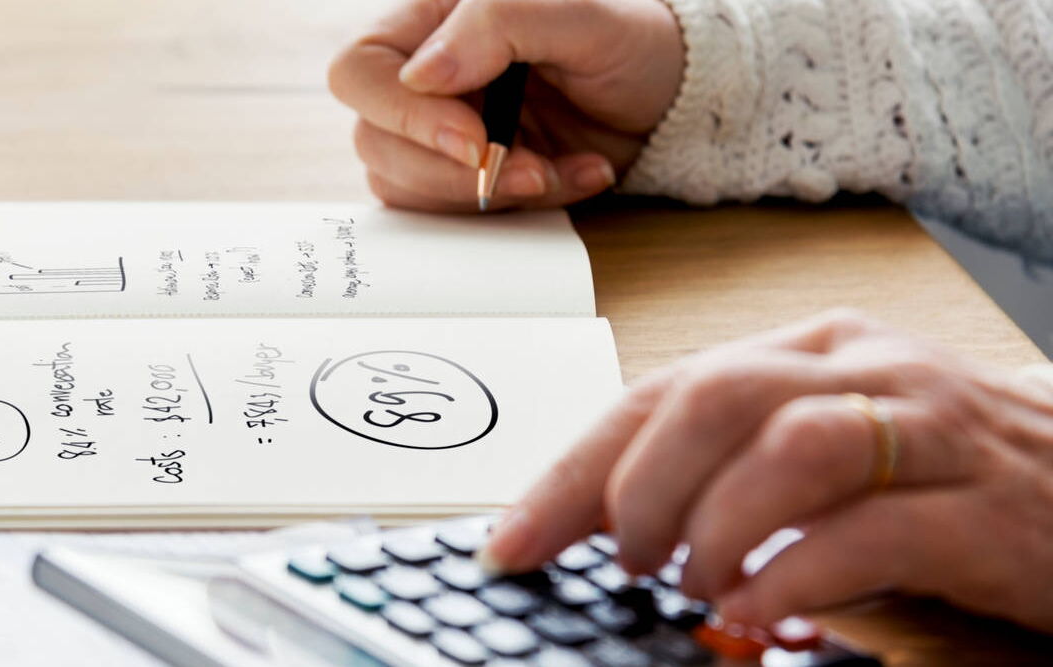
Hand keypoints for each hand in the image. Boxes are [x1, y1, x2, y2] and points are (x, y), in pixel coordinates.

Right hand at [328, 0, 684, 211]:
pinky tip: (568, 177)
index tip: (473, 139)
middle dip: (452, 172)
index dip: (402, 114)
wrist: (671, 93)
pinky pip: (456, 215)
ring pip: (407, 187)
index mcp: (430, 24)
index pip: (359, 71)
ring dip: (488, 195)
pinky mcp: (467, 180)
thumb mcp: (575, 12)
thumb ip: (496, 24)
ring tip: (556, 170)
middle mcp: (425, 81)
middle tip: (527, 169)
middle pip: (375, 142)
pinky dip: (517, 210)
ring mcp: (440, 135)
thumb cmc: (628, 38)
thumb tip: (420, 75)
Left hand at [479, 309, 1052, 631]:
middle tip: (626, 563)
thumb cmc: (943, 468)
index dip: (573, 470)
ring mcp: (929, 429)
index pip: (660, 390)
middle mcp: (863, 368)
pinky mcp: (987, 506)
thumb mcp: (829, 443)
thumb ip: (729, 461)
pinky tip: (762, 610)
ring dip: (716, 527)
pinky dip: (796, 573)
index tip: (511, 541)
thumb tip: (605, 522)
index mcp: (808, 350)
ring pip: (789, 445)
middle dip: (637, 492)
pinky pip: (873, 527)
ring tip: (699, 586)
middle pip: (711, 398)